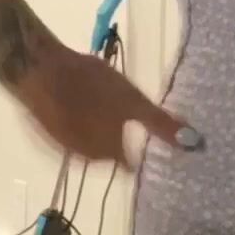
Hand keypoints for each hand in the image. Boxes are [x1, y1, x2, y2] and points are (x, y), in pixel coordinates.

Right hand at [23, 44, 203, 171]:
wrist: (40, 71)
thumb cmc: (91, 85)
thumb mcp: (132, 101)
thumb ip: (160, 123)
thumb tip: (194, 144)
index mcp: (107, 153)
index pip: (130, 164)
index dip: (144, 154)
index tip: (156, 144)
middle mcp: (85, 157)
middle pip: (111, 154)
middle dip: (123, 140)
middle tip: (134, 119)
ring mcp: (64, 145)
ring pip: (92, 142)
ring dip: (102, 130)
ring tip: (112, 109)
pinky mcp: (50, 130)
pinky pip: (76, 131)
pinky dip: (85, 122)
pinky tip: (90, 104)